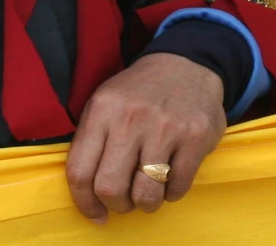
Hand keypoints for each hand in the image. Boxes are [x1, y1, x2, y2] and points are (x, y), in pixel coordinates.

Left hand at [64, 51, 225, 221]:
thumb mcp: (105, 103)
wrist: (187, 62)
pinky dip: (173, 192)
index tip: (96, 213)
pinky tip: (171, 175)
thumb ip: (91, 143)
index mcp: (102, 110)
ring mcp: (165, 127)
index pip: (79, 172)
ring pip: (146, 195)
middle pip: (110, 188)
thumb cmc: (139, 93)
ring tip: (149, 190)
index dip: (85, 203)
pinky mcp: (195, 136)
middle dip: (118, 205)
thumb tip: (87, 196)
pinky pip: (178, 187)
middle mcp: (131, 118)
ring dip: (147, 203)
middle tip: (126, 200)